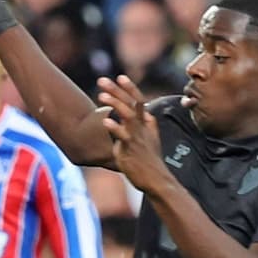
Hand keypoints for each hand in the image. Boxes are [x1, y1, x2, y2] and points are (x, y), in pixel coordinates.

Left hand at [97, 74, 172, 194]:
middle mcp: (142, 128)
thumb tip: (147, 114)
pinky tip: (105, 121)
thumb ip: (149, 126)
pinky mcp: (130, 150)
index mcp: (146, 124)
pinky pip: (123, 137)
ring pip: (127, 116)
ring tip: (101, 95)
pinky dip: (115, 128)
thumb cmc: (151, 162)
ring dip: (115, 104)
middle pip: (131, 103)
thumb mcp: (152, 140)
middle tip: (102, 80)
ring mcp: (137, 138)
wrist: (156, 180)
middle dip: (117, 90)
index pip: (139, 101)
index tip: (120, 77)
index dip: (130, 88)